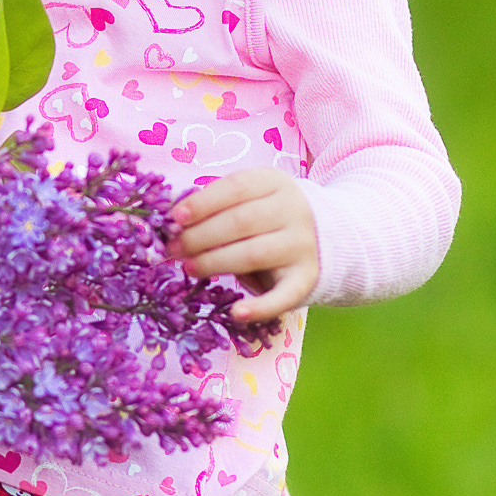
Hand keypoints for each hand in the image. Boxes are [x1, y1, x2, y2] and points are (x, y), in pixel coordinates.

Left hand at [168, 167, 317, 321]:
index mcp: (274, 183)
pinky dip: (260, 306)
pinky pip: (283, 295)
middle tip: (173, 248)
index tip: (175, 217)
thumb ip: (216, 205)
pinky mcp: (307, 277)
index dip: (202, 202)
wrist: (323, 235)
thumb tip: (173, 220)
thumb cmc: (266, 215)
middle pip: (240, 222)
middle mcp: (293, 210)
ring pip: (253, 254)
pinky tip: (236, 313)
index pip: (235, 188)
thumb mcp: (248, 198)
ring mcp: (302, 245)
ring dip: (215, 262)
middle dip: (200, 236)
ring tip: (189, 268)